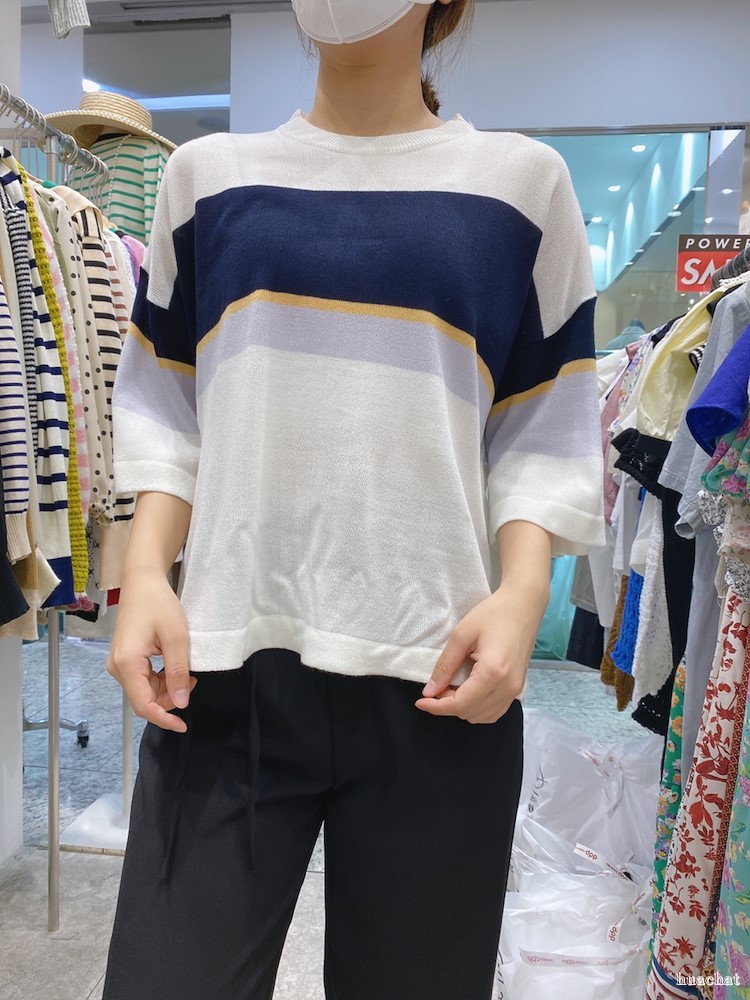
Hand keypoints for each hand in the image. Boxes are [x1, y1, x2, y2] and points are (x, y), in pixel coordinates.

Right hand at [107, 570, 196, 732]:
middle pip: (144, 699)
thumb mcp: (176, 638)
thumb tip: (180, 704)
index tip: (183, 725)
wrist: (143, 582)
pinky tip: (174, 667)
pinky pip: (143, 680)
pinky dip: (161, 679)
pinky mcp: (125, 659)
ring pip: (145, 691)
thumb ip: (177, 672)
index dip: (164, 719)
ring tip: (186, 671)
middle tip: (192, 680)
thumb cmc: (159, 604)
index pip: (143, 706)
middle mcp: (117, 668)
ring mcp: (119, 664)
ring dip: (167, 688)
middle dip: (170, 698)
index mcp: (127, 664)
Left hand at [415, 583, 548, 723]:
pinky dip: (477, 708)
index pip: (460, 704)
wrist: (523, 606)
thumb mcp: (461, 634)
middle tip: (437, 685)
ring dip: (462, 707)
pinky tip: (468, 692)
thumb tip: (430, 691)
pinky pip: (493, 712)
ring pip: (481, 716)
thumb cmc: (492, 614)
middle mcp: (507, 687)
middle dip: (448, 704)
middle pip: (469, 712)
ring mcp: (516, 690)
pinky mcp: (518, 688)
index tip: (420, 701)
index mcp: (493, 672)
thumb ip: (445, 665)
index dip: (437, 707)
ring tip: (452, 686)